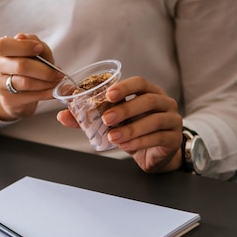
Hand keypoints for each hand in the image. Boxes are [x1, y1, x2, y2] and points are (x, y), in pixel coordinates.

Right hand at [0, 33, 62, 120]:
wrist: (16, 90)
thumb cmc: (26, 64)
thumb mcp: (31, 50)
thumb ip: (34, 43)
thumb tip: (38, 45)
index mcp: (1, 50)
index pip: (4, 45)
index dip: (24, 46)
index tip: (39, 48)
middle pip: (20, 66)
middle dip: (44, 69)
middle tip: (58, 73)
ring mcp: (0, 85)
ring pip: (27, 83)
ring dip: (47, 82)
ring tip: (57, 81)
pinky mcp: (10, 99)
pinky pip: (32, 96)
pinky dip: (47, 92)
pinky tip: (55, 90)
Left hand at [57, 76, 182, 172]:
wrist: (154, 154)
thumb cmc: (135, 131)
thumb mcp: (113, 123)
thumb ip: (90, 117)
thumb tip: (62, 115)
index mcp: (149, 92)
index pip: (139, 82)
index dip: (124, 87)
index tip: (109, 94)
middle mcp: (164, 102)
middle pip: (147, 100)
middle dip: (125, 109)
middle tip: (106, 119)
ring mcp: (172, 119)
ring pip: (153, 120)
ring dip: (131, 129)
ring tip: (113, 137)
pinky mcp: (173, 138)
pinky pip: (157, 137)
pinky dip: (139, 141)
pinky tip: (125, 145)